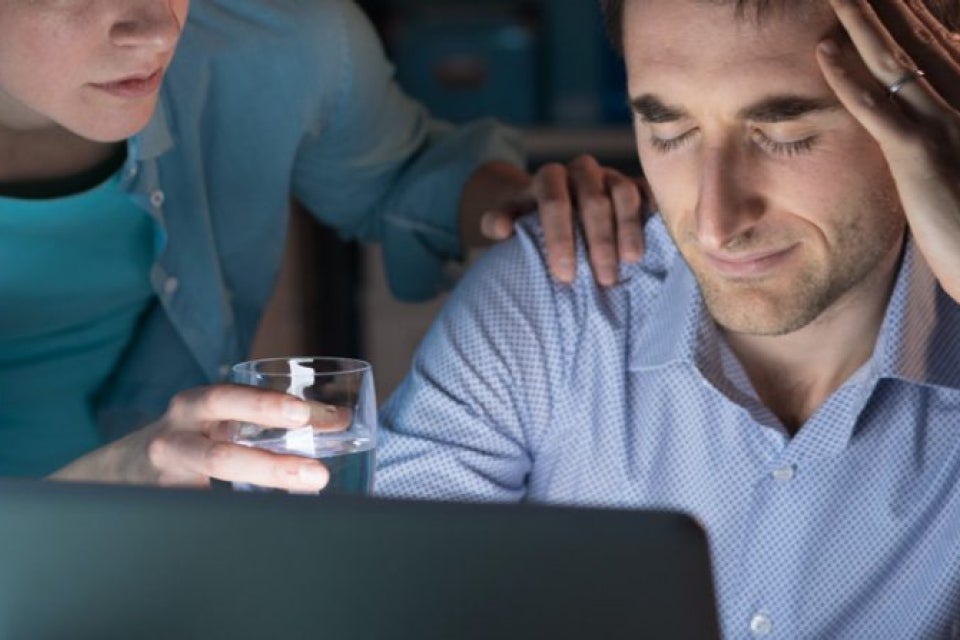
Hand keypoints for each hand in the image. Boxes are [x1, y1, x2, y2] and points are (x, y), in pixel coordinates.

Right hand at [50, 385, 349, 490]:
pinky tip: (274, 527)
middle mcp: (175, 442)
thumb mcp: (219, 414)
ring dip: (262, 501)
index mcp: (192, 408)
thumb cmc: (191, 434)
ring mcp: (169, 483)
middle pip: (218, 456)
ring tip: (305, 500)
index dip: (264, 405)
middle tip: (318, 474)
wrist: (119, 470)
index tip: (304, 414)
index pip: (225, 399)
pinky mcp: (171, 512)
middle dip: (269, 466)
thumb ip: (269, 414)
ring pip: (211, 495)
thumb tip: (339, 420)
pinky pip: (206, 516)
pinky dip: (240, 520)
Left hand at [461, 158, 650, 286]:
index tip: (565, 274)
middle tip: (604, 279)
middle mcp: (582, 171)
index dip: (560, 237)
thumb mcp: (506, 217)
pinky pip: (649, 191)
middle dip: (599, 241)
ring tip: (632, 262)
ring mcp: (611, 175)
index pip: (554, 201)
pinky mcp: (635, 184)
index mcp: (549, 178)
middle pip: (593, 200)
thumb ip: (497, 221)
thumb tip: (503, 229)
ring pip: (624, 193)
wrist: (549, 200)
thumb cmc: (528, 218)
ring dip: (629, 228)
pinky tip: (661, 237)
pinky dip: (655, 211)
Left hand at [817, 0, 959, 300]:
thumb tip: (915, 104)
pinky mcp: (921, 158)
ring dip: (862, 21)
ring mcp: (946, 126)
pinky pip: (880, 112)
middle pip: (914, 38)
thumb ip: (942, 131)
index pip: (932, 41)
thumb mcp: (959, 162)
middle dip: (883, 3)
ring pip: (896, 61)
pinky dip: (850, 79)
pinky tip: (824, 52)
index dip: (904, 9)